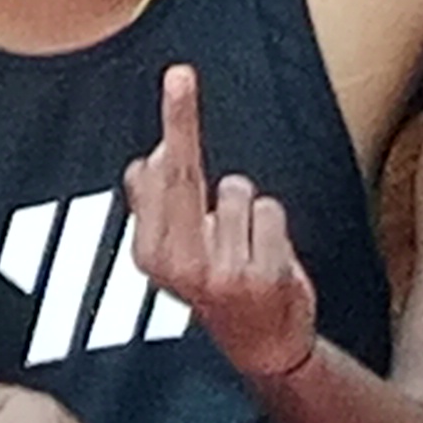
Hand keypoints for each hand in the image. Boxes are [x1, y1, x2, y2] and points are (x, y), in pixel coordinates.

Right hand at [120, 64, 317, 385]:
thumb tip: (148, 160)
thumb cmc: (217, 289)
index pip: (159, 175)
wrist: (263, 349)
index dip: (174, 123)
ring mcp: (221, 271)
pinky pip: (271, 212)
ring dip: (248, 212)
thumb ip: (158, 208)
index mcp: (151, 256)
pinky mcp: (262, 276)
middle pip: (182, 173)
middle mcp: (179, 265)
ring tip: (246, 248)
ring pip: (239, 192)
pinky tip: (267, 259)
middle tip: (180, 73)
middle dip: (180, 119)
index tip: (178, 76)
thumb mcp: (175, 256)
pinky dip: (273, 228)